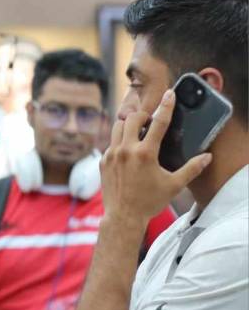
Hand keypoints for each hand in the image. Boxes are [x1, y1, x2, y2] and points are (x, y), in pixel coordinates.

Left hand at [101, 89, 210, 225]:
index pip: (158, 123)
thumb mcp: (174, 185)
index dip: (166, 107)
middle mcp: (126, 150)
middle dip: (143, 116)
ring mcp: (111, 154)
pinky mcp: (103, 160)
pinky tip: (127, 149)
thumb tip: (207, 157)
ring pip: (118, 127)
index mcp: (145, 153)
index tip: (169, 94)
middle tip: (150, 121)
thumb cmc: (149, 201)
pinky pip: (110, 142)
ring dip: (128, 125)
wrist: (123, 216)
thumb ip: (191, 169)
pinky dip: (120, 140)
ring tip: (138, 132)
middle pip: (132, 118)